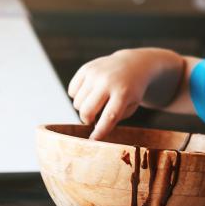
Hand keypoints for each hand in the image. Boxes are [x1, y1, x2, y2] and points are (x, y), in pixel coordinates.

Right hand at [68, 49, 183, 139]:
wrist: (132, 64)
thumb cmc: (131, 91)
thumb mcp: (131, 106)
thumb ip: (114, 118)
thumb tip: (94, 129)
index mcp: (123, 93)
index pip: (109, 117)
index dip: (100, 131)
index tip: (93, 141)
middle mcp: (107, 82)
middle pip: (87, 111)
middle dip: (87, 120)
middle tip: (93, 119)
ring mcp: (95, 73)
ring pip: (77, 102)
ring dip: (84, 108)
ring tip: (95, 103)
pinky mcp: (86, 68)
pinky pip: (72, 91)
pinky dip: (78, 96)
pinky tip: (89, 93)